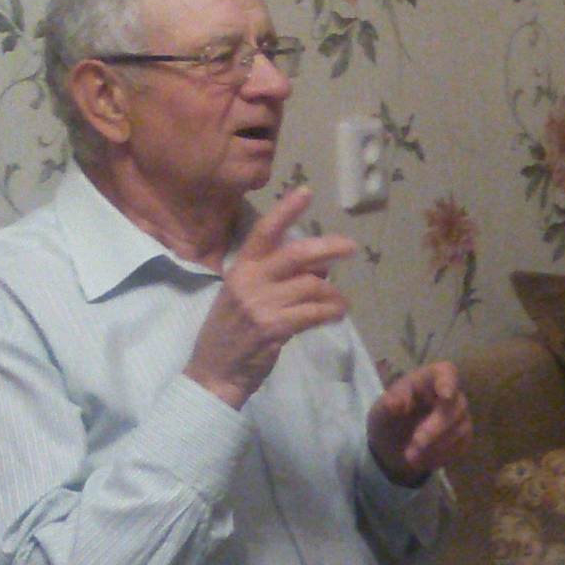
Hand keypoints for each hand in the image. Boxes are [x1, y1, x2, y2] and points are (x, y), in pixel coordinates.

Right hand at [187, 186, 357, 408]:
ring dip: (333, 293)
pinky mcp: (273, 328)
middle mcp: (249, 281)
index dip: (285, 209)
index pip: (264, 231)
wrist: (214, 373)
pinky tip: (336, 314)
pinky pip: (313, 313)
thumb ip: (277, 278)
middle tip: (350, 247)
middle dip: (328, 247)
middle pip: (295, 254)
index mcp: (240, 269)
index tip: (307, 191)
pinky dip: (330, 312)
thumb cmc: (231, 332)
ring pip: (311, 285)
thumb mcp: (245, 297)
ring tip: (339, 303)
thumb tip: (319, 267)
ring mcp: (260, 305)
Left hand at [368, 360, 470, 483]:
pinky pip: (460, 446)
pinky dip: (440, 456)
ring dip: (435, 446)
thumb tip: (393, 403)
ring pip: (460, 429)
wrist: (393, 446)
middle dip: (435, 429)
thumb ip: (387, 405)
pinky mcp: (463, 437)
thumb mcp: (380, 412)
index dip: (448, 382)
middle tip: (414, 446)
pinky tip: (422, 460)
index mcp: (428, 380)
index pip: (446, 372)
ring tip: (410, 458)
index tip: (445, 395)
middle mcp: (450, 394)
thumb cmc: (388, 419)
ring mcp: (459, 416)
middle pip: (456, 406)